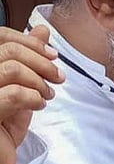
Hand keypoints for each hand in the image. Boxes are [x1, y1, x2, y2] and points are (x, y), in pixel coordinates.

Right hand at [0, 26, 64, 163]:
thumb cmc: (1, 131)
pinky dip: (32, 97)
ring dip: (38, 81)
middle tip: (57, 77)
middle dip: (41, 61)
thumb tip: (41, 31)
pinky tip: (38, 105)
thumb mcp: (19, 90)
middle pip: (7, 50)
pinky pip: (12, 94)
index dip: (28, 41)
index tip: (52, 54)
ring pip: (10, 68)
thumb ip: (27, 61)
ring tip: (47, 95)